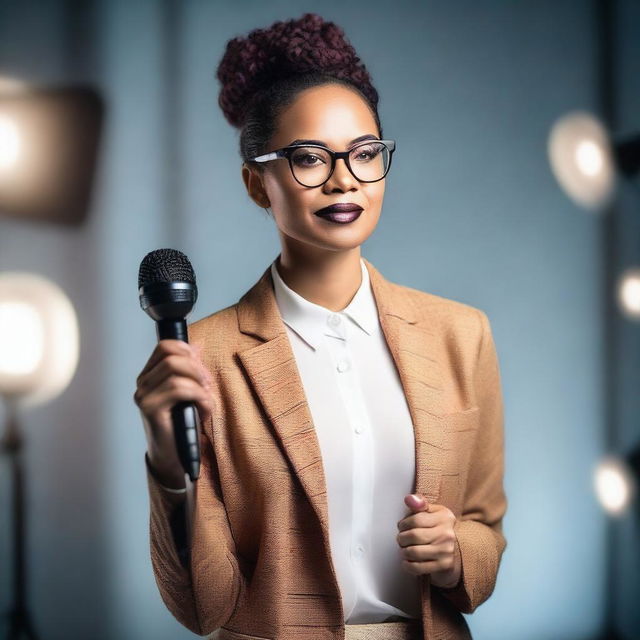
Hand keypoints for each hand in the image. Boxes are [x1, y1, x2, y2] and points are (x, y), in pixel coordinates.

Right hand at [134, 339, 213, 483]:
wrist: (175, 456)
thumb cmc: (184, 423)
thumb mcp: (191, 391)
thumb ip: (192, 368)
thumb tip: (198, 345)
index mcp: (151, 375)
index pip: (165, 346)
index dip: (187, 350)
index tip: (201, 367)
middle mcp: (143, 383)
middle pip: (172, 356)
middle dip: (197, 368)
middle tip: (207, 386)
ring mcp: (144, 395)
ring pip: (176, 372)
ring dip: (200, 385)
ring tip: (206, 401)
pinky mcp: (150, 409)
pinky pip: (180, 390)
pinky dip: (199, 397)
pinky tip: (204, 411)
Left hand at [396, 494, 461, 588]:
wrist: (455, 549)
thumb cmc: (438, 528)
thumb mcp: (432, 511)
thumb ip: (419, 503)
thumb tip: (409, 499)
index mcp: (444, 517)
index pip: (416, 519)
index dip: (403, 524)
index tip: (402, 527)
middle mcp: (447, 534)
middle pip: (414, 536)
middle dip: (402, 538)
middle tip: (401, 539)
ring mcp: (446, 551)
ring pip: (414, 552)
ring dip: (403, 551)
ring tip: (404, 549)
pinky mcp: (443, 565)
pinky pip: (418, 567)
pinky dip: (407, 565)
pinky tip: (407, 561)